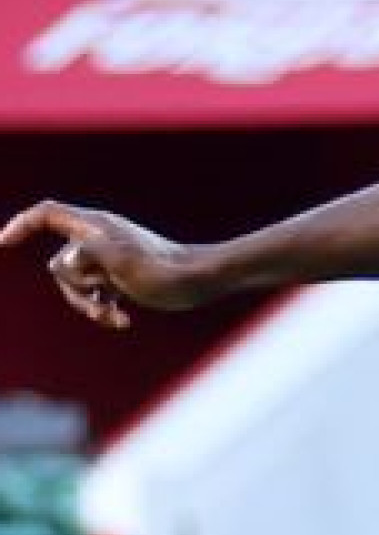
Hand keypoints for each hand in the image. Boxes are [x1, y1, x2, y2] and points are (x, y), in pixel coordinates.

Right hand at [1, 201, 213, 327]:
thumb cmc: (167, 270)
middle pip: (58, 264)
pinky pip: (94, 295)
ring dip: (90, 305)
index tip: (3, 244)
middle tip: (101, 302)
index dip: (21, 225)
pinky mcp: (119, 277)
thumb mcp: (124, 263)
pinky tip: (123, 320)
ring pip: (75, 286)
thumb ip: (89, 255)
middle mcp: (97, 238)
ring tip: (115, 317)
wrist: (203, 281)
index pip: (47, 214)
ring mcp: (107, 259)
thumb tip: (65, 261)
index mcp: (95, 226)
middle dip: (73, 290)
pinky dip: (103, 309)